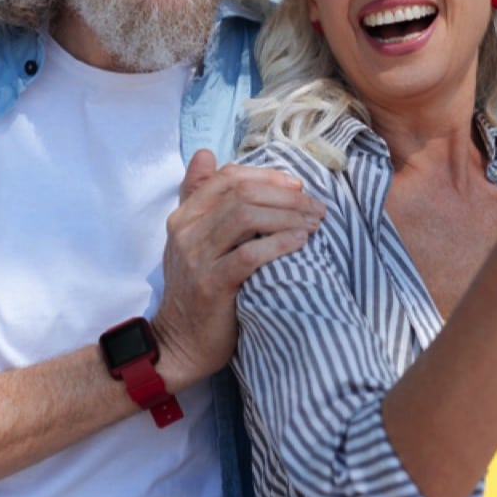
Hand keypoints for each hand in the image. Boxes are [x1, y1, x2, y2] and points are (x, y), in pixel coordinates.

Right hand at [151, 150, 323, 391]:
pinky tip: (301, 242)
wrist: (180, 343)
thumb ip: (200, 197)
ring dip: (287, 216)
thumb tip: (206, 153)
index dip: (267, 176)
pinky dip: (279, 243)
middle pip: (241, 193)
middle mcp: (186, 230)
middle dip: (285, 195)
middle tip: (315, 206)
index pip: (228, 177)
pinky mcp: (211, 284)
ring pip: (246, 217)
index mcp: (184, 215)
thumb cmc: (197, 290)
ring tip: (314, 223)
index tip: (297, 185)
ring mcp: (196, 257)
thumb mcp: (192, 239)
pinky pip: (249, 254)